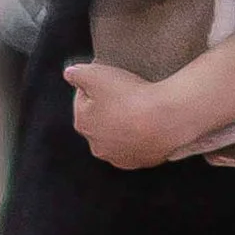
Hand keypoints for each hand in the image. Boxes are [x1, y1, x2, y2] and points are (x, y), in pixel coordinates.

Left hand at [62, 59, 183, 167]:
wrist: (165, 120)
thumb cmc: (130, 97)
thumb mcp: (97, 75)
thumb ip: (77, 73)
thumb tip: (70, 74)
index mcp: (83, 124)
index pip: (83, 99)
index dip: (96, 85)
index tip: (111, 79)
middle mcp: (97, 146)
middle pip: (100, 120)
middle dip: (109, 108)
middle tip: (126, 92)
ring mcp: (119, 156)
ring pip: (118, 136)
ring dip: (124, 124)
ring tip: (140, 107)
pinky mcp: (140, 161)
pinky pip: (138, 145)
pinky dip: (141, 136)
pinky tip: (150, 122)